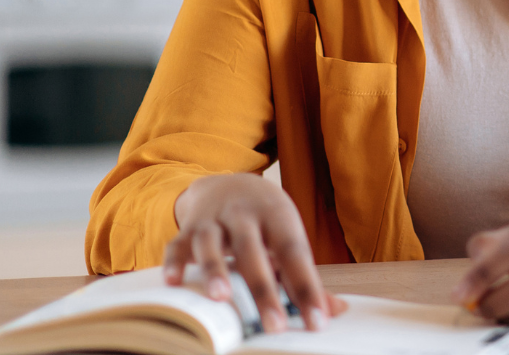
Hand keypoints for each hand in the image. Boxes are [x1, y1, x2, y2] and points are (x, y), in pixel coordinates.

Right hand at [163, 173, 346, 332]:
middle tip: (274, 326)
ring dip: (214, 269)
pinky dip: (174, 262)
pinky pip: (177, 244)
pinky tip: (174, 283)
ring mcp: (213, 220)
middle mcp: (245, 215)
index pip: (295, 254)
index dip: (307, 288)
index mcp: (278, 217)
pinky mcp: (187, 228)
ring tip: (221, 298)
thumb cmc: (266, 221)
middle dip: (263, 289)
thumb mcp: (288, 238)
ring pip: (211, 243)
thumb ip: (305, 276)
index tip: (317, 321)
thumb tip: (334, 311)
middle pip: (253, 251)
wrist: (230, 183)